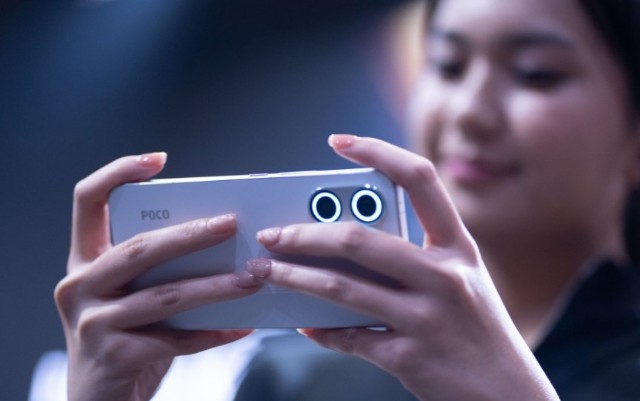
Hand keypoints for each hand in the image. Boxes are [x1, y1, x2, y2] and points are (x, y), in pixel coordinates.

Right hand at [55, 153, 261, 400]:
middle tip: (232, 224)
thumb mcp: (130, 296)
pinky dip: (214, 332)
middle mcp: (79, 285)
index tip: (158, 160)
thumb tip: (223, 242)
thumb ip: (158, 270)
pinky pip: (176, 339)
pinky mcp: (113, 356)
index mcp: (85, 260)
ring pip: (166, 296)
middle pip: (140, 248)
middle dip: (191, 234)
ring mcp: (92, 323)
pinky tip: (243, 326)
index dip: (118, 173)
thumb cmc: (124, 338)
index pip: (87, 200)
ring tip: (253, 277)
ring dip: (216, 286)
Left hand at [245, 135, 557, 400]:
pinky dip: (319, 328)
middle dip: (304, 234)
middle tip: (271, 234)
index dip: (378, 152)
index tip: (339, 142)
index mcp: (458, 247)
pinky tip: (301, 322)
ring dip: (292, 277)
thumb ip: (413, 257)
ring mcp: (426, 318)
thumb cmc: (476, 328)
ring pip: (341, 287)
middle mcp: (444, 276)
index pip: (419, 179)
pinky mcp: (408, 357)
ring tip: (263, 271)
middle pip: (359, 239)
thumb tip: (341, 244)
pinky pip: (348, 337)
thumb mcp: (460, 281)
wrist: (509, 394)